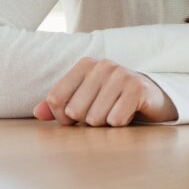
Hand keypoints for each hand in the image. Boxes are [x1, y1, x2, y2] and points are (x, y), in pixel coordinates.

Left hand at [33, 57, 176, 125]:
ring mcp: (122, 74)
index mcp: (85, 65)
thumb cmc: (111, 100)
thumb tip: (37, 113)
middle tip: (103, 111)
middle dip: (87, 120)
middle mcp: (103, 65)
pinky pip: (116, 120)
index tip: (78, 114)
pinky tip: (129, 113)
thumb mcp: (84, 100)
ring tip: (116, 111)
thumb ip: (58, 106)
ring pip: (95, 118)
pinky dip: (121, 124)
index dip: (63, 117)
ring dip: (105, 123)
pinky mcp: (138, 88)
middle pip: (74, 111)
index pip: (55, 99)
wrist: (150, 98)